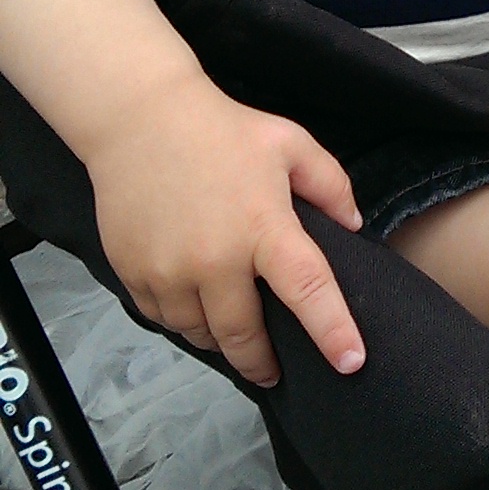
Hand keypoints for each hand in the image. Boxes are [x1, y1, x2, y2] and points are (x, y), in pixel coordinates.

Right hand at [87, 73, 365, 386]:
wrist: (139, 118)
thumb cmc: (221, 130)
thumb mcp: (289, 143)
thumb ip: (331, 184)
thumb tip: (354, 225)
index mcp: (263, 228)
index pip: (307, 290)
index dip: (332, 330)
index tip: (350, 362)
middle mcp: (215, 259)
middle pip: (244, 336)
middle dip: (261, 363)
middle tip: (273, 371)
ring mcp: (169, 271)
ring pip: (200, 334)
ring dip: (221, 341)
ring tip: (233, 335)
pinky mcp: (134, 273)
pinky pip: (164, 319)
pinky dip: (183, 322)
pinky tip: (195, 309)